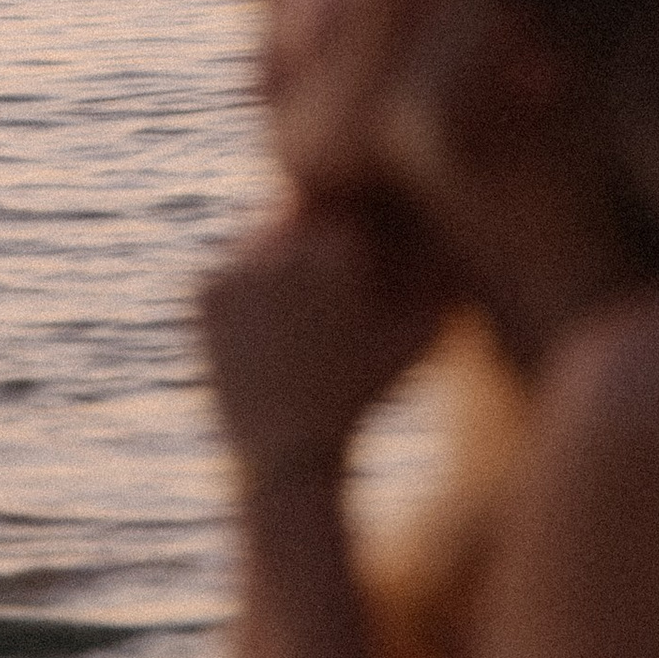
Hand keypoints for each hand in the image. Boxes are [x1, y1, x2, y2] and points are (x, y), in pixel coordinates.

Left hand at [198, 193, 456, 480]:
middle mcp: (281, 245)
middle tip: (325, 288)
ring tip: (299, 309)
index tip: (361, 267)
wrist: (286, 452)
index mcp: (336, 246)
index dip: (355, 234)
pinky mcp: (205, 291)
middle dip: (316, 236)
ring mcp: (235, 266)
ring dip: (280, 254)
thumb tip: (453, 235)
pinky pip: (231, 262)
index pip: (347, 205)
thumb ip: (441, 278)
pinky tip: (270, 320)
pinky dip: (248, 280)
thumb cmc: (363, 394)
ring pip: (263, 233)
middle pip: (302, 210)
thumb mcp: (417, 336)